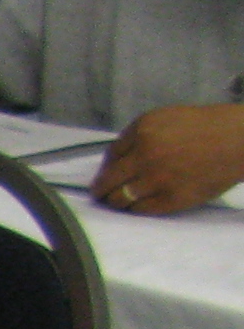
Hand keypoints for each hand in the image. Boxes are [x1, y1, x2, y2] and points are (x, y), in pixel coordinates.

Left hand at [89, 103, 243, 213]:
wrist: (241, 140)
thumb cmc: (209, 126)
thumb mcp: (169, 118)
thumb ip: (141, 136)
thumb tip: (117, 161)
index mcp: (143, 130)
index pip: (111, 155)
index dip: (106, 168)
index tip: (104, 175)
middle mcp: (144, 154)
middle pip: (108, 181)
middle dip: (100, 190)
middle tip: (99, 195)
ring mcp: (156, 179)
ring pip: (120, 199)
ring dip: (115, 202)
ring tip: (116, 203)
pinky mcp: (170, 199)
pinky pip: (141, 210)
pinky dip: (136, 209)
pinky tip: (137, 206)